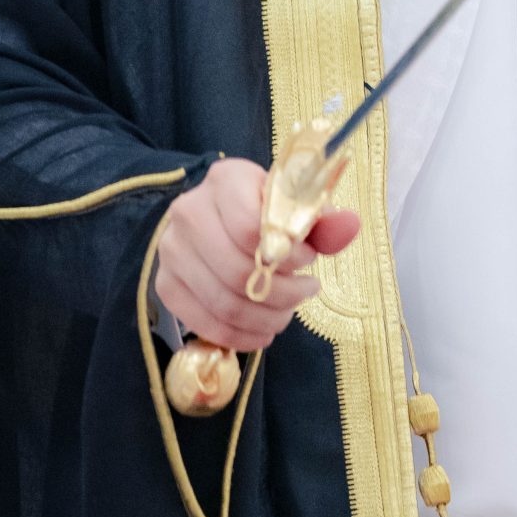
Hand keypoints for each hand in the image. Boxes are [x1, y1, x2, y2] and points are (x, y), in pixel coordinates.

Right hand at [154, 156, 359, 353]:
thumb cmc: (265, 211)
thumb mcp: (296, 206)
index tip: (308, 260)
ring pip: (224, 303)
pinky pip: (205, 323)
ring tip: (288, 312)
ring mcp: (171, 250)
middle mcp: (189, 211)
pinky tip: (264, 330)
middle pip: (238, 272)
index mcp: (225, 180)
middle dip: (283, 293)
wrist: (217, 218)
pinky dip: (241, 336)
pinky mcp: (166, 285)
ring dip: (266, 317)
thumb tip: (350, 226)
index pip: (252, 228)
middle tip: (306, 291)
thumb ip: (323, 220)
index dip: (288, 254)